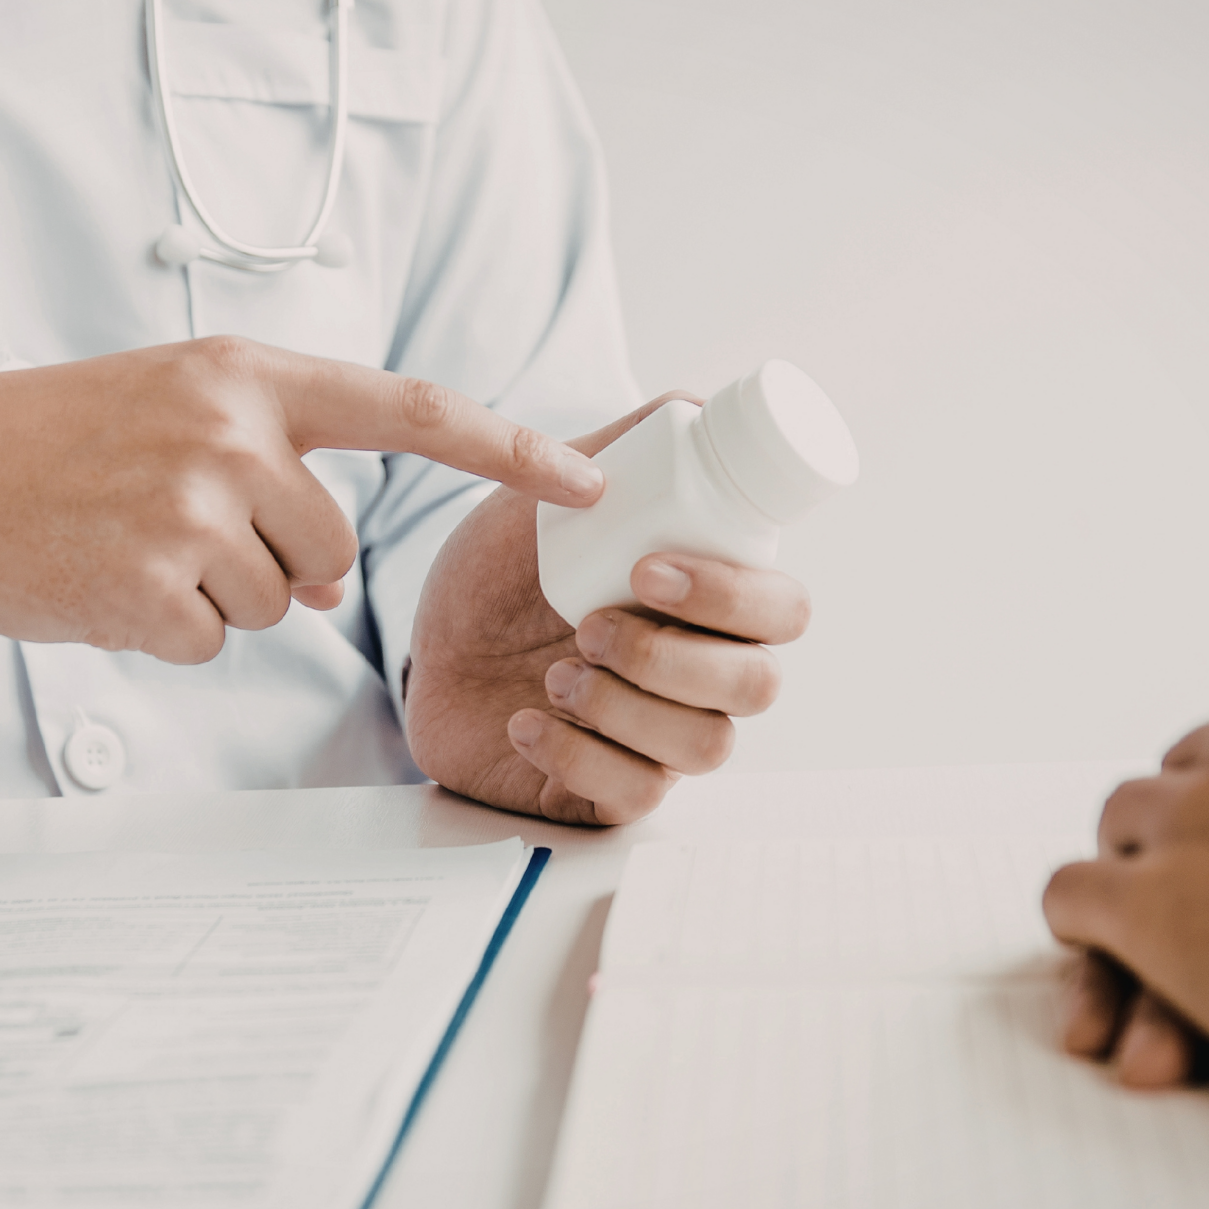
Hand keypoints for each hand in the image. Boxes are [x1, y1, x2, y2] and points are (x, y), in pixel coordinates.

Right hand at [0, 336, 601, 813]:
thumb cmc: (39, 446)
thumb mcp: (164, 408)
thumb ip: (262, 458)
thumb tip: (326, 578)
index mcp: (245, 374)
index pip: (409, 410)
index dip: (509, 450)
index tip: (589, 484)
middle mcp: (231, 430)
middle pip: (332, 551)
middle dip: (280, 568)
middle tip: (176, 535)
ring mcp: (192, 508)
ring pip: (276, 606)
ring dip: (216, 602)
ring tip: (123, 550)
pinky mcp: (152, 585)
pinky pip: (213, 644)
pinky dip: (166, 634)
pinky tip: (100, 585)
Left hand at [402, 396, 810, 824]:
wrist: (424, 646)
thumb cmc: (499, 571)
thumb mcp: (547, 492)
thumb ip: (620, 446)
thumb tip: (697, 409)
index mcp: (709, 602)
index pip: (784, 610)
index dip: (734, 596)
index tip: (646, 570)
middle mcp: (701, 673)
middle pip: (759, 686)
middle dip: (673, 655)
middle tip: (588, 627)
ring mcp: (660, 739)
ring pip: (708, 748)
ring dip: (626, 707)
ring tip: (554, 676)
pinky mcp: (608, 792)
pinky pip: (636, 798)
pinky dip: (576, 758)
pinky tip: (525, 723)